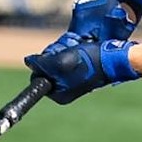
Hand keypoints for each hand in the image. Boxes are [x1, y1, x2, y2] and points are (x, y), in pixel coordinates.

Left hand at [24, 39, 141, 104]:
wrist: (113, 58)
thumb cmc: (88, 63)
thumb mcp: (60, 63)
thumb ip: (41, 63)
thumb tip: (28, 62)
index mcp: (58, 94)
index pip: (38, 75)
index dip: (43, 62)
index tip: (56, 57)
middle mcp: (64, 89)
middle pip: (47, 66)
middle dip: (55, 54)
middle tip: (69, 50)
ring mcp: (72, 79)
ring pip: (57, 59)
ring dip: (63, 49)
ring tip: (77, 47)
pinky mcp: (81, 70)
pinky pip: (68, 57)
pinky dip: (72, 49)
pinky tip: (81, 46)